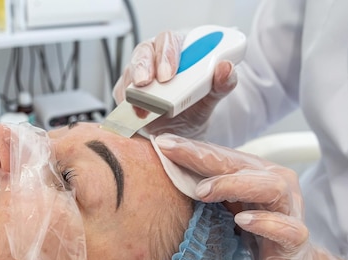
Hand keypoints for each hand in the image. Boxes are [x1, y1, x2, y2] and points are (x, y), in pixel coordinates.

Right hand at [112, 31, 237, 137]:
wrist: (183, 130)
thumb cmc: (196, 106)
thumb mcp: (212, 96)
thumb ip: (222, 83)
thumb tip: (226, 68)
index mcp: (177, 50)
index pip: (168, 41)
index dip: (166, 55)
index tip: (168, 75)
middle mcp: (155, 59)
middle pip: (143, 53)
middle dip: (142, 68)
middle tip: (145, 84)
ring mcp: (138, 75)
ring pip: (129, 73)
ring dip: (132, 89)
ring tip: (141, 107)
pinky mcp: (127, 93)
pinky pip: (122, 94)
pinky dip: (126, 105)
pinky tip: (136, 114)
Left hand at [154, 134, 347, 259]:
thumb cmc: (251, 236)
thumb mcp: (224, 210)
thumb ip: (204, 191)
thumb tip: (162, 175)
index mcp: (256, 174)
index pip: (221, 156)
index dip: (191, 148)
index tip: (161, 142)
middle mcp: (276, 185)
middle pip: (240, 164)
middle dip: (203, 157)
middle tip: (172, 153)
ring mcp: (289, 211)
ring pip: (270, 187)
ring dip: (234, 185)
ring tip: (202, 191)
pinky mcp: (295, 240)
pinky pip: (286, 228)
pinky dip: (264, 222)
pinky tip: (242, 221)